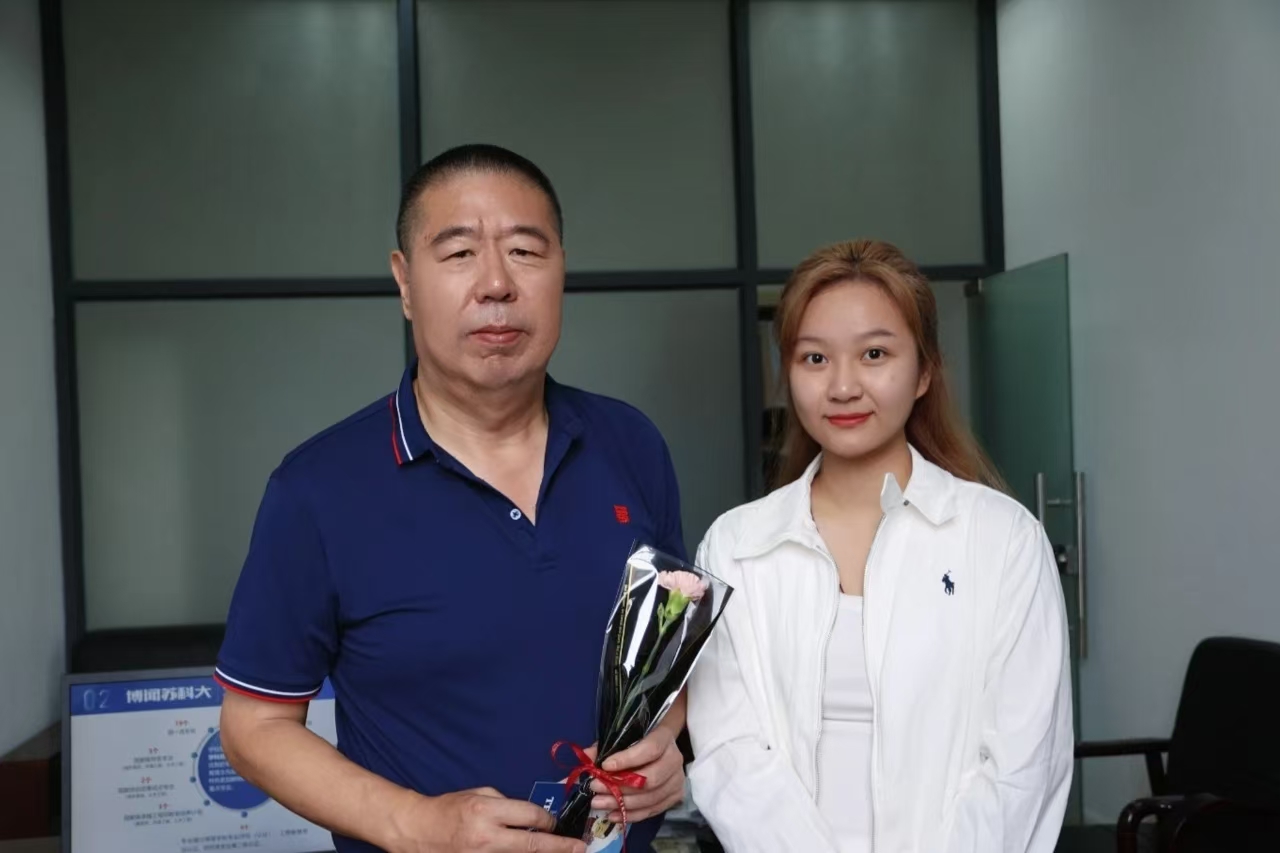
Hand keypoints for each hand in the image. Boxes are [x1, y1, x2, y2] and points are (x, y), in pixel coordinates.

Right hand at [389, 787, 585, 852]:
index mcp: (487, 811)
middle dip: (559, 847)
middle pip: (532, 844)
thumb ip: (506, 805)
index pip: (530, 816)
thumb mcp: (478, 795)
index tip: (558, 825)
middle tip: (579, 848)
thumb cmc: (448, 809)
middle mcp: (486, 837)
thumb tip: (531, 816)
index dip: (549, 821)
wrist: (416, 831)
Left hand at [589, 727, 684, 823]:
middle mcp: (675, 760)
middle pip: (650, 779)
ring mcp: (677, 781)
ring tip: (598, 803)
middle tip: (595, 787)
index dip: (628, 759)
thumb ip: (606, 746)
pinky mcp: (674, 797)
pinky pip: (652, 811)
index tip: (605, 766)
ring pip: (650, 798)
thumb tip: (587, 755)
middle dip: (619, 786)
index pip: (650, 750)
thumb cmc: (640, 741)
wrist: (662, 748)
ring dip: (622, 803)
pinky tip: (612, 814)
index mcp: (664, 738)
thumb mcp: (624, 737)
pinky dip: (631, 815)